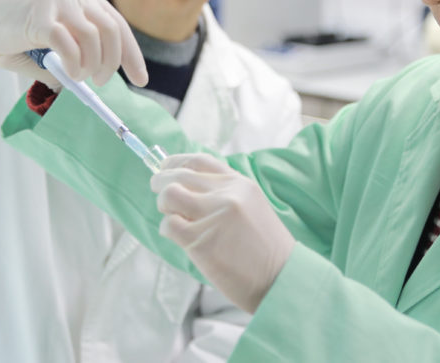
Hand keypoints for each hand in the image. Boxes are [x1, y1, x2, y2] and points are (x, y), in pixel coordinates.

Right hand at [0, 0, 147, 88]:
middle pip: (111, 30)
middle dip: (112, 63)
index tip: (141, 79)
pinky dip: (74, 62)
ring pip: (93, 37)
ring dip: (91, 65)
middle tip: (100, 81)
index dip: (131, 54)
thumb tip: (94, 79)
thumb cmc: (13, 31)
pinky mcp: (38, 14)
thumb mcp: (50, 39)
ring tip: (79, 76)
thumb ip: (73, 52)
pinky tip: (68, 71)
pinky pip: (67, 42)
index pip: (117, 23)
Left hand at [152, 153, 294, 313]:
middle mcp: (227, 194)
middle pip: (178, 175)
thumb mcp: (252, 205)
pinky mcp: (201, 242)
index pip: (198, 161)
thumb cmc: (264, 247)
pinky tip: (179, 237)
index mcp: (239, 183)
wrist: (281, 278)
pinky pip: (169, 225)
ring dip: (164, 205)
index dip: (175, 162)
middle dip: (161, 182)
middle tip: (158, 193)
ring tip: (173, 217)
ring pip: (169, 195)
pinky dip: (167, 229)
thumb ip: (224, 192)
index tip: (165, 168)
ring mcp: (213, 217)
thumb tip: (187, 184)